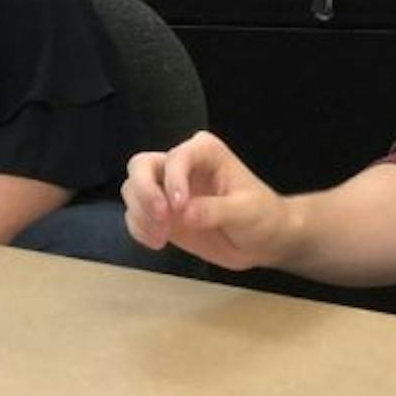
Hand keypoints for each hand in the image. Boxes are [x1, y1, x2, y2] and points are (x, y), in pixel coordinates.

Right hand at [122, 131, 293, 271]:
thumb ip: (215, 210)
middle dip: (144, 192)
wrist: (262, 241)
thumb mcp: (245, 212)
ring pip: (133, 189)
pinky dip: (139, 229)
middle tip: (161, 218)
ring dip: (141, 213)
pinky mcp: (161, 213)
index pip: (177, 156)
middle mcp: (181, 165)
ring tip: (162, 236)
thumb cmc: (261, 216)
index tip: (179, 208)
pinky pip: (135, 215)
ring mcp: (167, 189)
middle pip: (141, 165)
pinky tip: (158, 242)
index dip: (172, 179)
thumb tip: (184, 214)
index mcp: (205, 152)